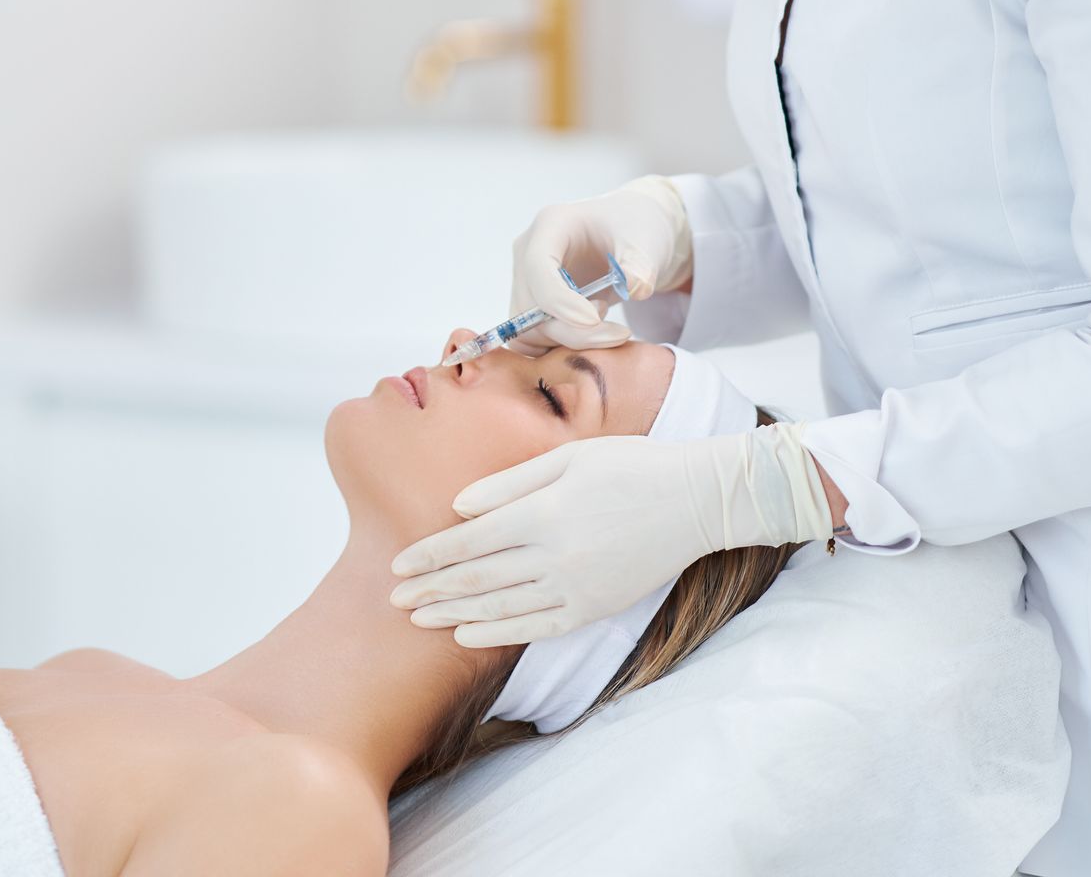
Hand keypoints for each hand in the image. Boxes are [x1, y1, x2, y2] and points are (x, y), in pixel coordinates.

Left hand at [388, 423, 831, 646]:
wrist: (697, 500)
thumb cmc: (631, 466)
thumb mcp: (568, 456)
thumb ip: (509, 483)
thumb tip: (458, 506)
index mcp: (543, 512)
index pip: (469, 541)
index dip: (430, 556)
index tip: (397, 565)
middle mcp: (554, 555)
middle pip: (477, 578)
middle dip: (431, 590)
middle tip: (393, 600)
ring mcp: (575, 587)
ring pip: (500, 607)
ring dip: (453, 614)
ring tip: (418, 621)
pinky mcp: (594, 607)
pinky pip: (536, 628)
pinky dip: (498, 633)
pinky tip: (467, 635)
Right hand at [508, 175, 692, 354]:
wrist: (632, 238)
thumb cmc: (635, 229)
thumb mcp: (646, 240)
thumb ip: (641, 265)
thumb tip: (635, 288)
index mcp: (551, 224)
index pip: (538, 268)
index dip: (560, 300)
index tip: (595, 320)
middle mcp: (528, 252)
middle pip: (530, 307)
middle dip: (573, 331)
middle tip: (619, 333)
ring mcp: (526, 281)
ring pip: (528, 330)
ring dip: (568, 342)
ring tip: (608, 327)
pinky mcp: (531, 307)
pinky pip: (533, 340)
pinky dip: (562, 349)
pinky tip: (594, 339)